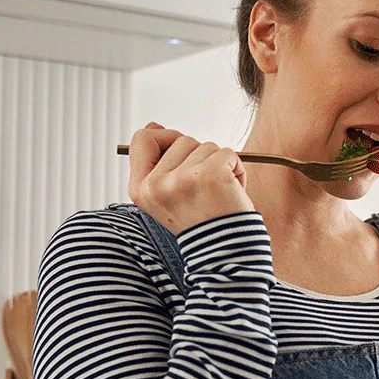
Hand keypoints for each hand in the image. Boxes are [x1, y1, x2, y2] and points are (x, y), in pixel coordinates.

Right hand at [127, 122, 252, 234]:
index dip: (164, 138)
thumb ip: (159, 161)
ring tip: (219, 193)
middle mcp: (156, 185)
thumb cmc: (202, 221)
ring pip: (206, 145)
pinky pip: (228, 152)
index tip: (182, 155)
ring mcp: (181, 180)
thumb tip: (152, 126)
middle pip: (181, 139)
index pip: (141, 139)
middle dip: (200, 157)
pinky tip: (233, 192)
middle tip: (205, 188)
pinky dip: (237, 168)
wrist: (226, 252)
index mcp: (141, 189)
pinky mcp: (209, 175)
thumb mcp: (169, 193)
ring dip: (220, 164)